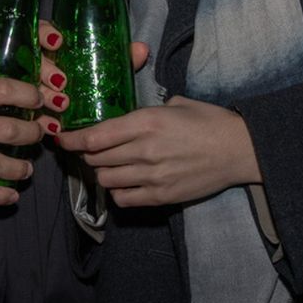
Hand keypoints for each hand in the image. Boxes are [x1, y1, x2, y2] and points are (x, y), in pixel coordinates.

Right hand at [36, 20, 149, 137]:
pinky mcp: (24, 109)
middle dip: (47, 70)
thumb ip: (118, 55)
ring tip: (61, 106)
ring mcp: (26, 85)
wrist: (75, 104)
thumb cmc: (82, 76)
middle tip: (62, 82)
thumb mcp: (99, 64)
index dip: (45, 33)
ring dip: (45, 95)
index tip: (58, 41)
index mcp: (49, 45)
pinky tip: (53, 127)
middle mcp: (34, 62)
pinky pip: (29, 114)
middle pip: (32, 60)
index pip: (39, 30)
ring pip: (27, 87)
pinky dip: (42, 121)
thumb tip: (141, 49)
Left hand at [54, 96, 262, 207]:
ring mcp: (152, 176)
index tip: (62, 138)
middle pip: (96, 159)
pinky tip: (125, 182)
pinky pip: (124, 199)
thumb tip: (125, 117)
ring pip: (106, 180)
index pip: (95, 137)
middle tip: (89, 150)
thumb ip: (145, 111)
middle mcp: (145, 150)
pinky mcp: (162, 196)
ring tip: (108, 166)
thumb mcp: (175, 103)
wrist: (239, 149)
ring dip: (102, 173)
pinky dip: (118, 192)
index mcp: (146, 122)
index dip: (73, 139)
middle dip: (87, 155)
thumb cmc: (209, 121)